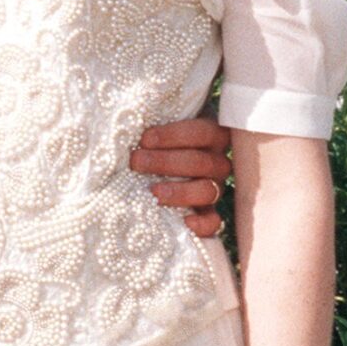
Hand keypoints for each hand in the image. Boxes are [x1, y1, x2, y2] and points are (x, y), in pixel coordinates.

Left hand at [134, 115, 232, 236]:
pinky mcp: (207, 213)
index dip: (173, 136)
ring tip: (153, 192)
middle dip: (165, 162)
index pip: (202, 132)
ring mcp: (214, 188)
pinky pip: (213, 222)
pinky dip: (202, 224)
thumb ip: (152, 122)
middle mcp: (216, 161)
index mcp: (211, 135)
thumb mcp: (156, 127)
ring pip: (207, 190)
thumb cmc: (153, 142)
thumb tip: (129, 121)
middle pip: (201, 162)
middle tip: (136, 162)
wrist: (152, 168)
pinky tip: (185, 221)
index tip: (144, 138)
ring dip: (179, 191)